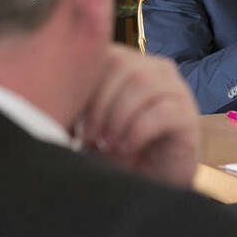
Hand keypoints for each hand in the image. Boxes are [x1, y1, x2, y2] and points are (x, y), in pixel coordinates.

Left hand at [79, 44, 198, 187]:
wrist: (149, 184)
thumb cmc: (114, 148)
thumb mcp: (89, 120)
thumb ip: (77, 101)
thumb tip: (48, 96)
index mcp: (127, 61)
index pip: (103, 53)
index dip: (84, 84)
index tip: (68, 117)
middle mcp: (154, 68)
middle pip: (123, 66)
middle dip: (99, 103)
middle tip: (87, 136)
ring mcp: (176, 89)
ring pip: (143, 84)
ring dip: (117, 117)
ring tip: (106, 143)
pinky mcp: (188, 115)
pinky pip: (162, 111)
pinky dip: (136, 131)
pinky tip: (125, 149)